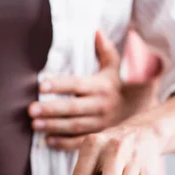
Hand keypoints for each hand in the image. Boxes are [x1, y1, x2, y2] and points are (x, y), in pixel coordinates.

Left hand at [28, 30, 122, 149]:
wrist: (143, 108)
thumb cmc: (121, 83)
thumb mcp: (117, 65)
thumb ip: (105, 50)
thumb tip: (96, 31)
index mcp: (100, 86)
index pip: (77, 84)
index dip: (59, 85)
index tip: (41, 86)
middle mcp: (100, 105)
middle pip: (72, 108)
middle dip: (51, 110)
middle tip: (31, 110)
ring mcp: (100, 123)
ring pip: (74, 126)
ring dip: (53, 126)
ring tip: (33, 125)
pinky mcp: (99, 136)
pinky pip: (81, 142)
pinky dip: (64, 143)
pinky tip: (47, 141)